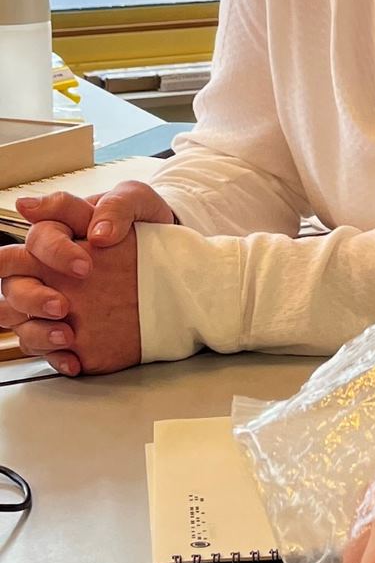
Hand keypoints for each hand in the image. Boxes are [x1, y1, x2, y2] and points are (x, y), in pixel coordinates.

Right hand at [0, 183, 170, 374]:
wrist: (171, 255)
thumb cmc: (145, 223)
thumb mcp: (137, 202)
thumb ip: (115, 207)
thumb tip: (96, 232)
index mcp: (58, 231)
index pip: (38, 238)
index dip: (54, 253)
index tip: (85, 267)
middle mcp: (45, 266)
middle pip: (13, 281)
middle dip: (32, 296)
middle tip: (63, 306)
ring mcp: (50, 297)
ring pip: (18, 316)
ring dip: (37, 330)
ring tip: (67, 335)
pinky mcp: (64, 324)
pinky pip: (43, 344)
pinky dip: (55, 355)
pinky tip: (75, 360)